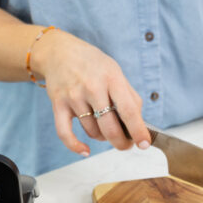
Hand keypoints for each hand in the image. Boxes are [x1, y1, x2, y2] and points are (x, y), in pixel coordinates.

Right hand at [30, 29, 151, 155]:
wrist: (60, 52)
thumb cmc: (92, 64)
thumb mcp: (116, 72)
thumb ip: (129, 97)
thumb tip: (139, 124)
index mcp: (112, 78)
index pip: (128, 110)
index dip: (138, 130)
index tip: (144, 144)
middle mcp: (92, 87)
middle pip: (109, 127)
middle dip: (121, 142)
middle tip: (125, 144)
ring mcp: (74, 96)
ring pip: (92, 131)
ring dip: (101, 137)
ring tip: (104, 128)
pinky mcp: (58, 104)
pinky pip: (65, 133)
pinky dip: (75, 146)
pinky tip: (85, 151)